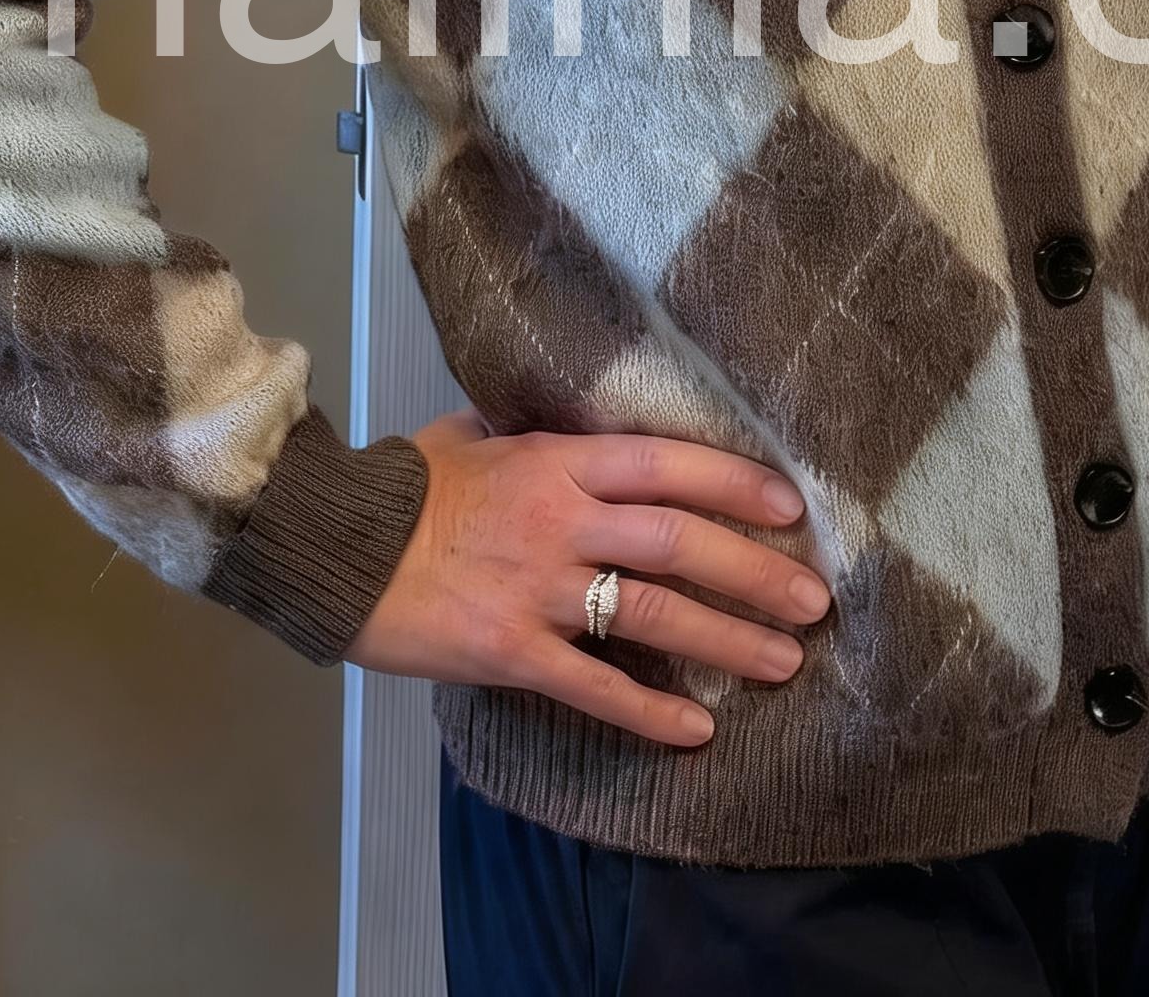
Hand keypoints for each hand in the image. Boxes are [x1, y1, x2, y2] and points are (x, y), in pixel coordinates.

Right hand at [347, 407, 828, 746]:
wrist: (333, 545)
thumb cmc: (407, 485)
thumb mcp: (477, 435)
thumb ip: (538, 432)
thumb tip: (580, 417)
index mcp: (559, 462)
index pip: (668, 466)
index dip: (735, 485)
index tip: (791, 510)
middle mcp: (561, 520)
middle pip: (678, 542)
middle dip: (755, 572)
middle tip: (815, 601)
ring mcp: (538, 588)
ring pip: (652, 613)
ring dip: (726, 641)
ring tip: (785, 662)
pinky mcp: (510, 651)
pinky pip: (592, 685)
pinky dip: (648, 710)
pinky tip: (695, 731)